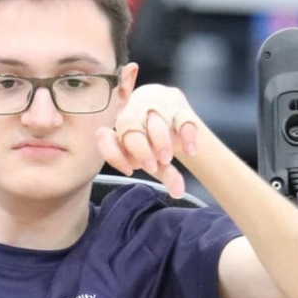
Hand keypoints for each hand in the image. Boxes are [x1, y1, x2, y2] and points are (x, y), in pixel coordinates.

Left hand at [97, 84, 199, 198]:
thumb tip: (180, 193)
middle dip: (140, 149)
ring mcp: (155, 107)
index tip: (130, 171)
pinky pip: (182, 118)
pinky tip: (190, 151)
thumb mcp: (155, 157)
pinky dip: (186, 136)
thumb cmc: (154, 139)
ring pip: (155, 121)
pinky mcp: (177, 103)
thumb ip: (164, 175)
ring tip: (166, 159)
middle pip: (128, 126)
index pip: (107, 139)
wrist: (169, 107)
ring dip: (160, 142)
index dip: (115, 156)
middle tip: (152, 167)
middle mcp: (134, 115)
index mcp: (120, 130)